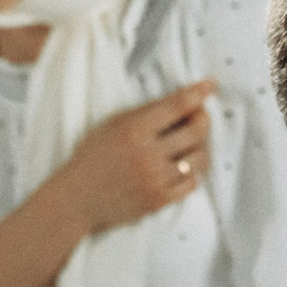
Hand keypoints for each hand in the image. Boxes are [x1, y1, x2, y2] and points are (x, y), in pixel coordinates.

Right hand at [54, 79, 216, 235]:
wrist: (76, 199)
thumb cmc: (93, 157)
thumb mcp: (112, 125)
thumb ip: (145, 113)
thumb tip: (182, 100)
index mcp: (133, 130)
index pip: (176, 106)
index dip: (198, 93)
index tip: (210, 85)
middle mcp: (147, 154)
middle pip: (196, 131)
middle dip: (203, 120)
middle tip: (200, 116)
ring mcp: (155, 180)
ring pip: (198, 159)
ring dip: (201, 148)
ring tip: (192, 143)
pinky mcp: (159, 201)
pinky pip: (192, 184)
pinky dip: (192, 173)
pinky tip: (183, 167)